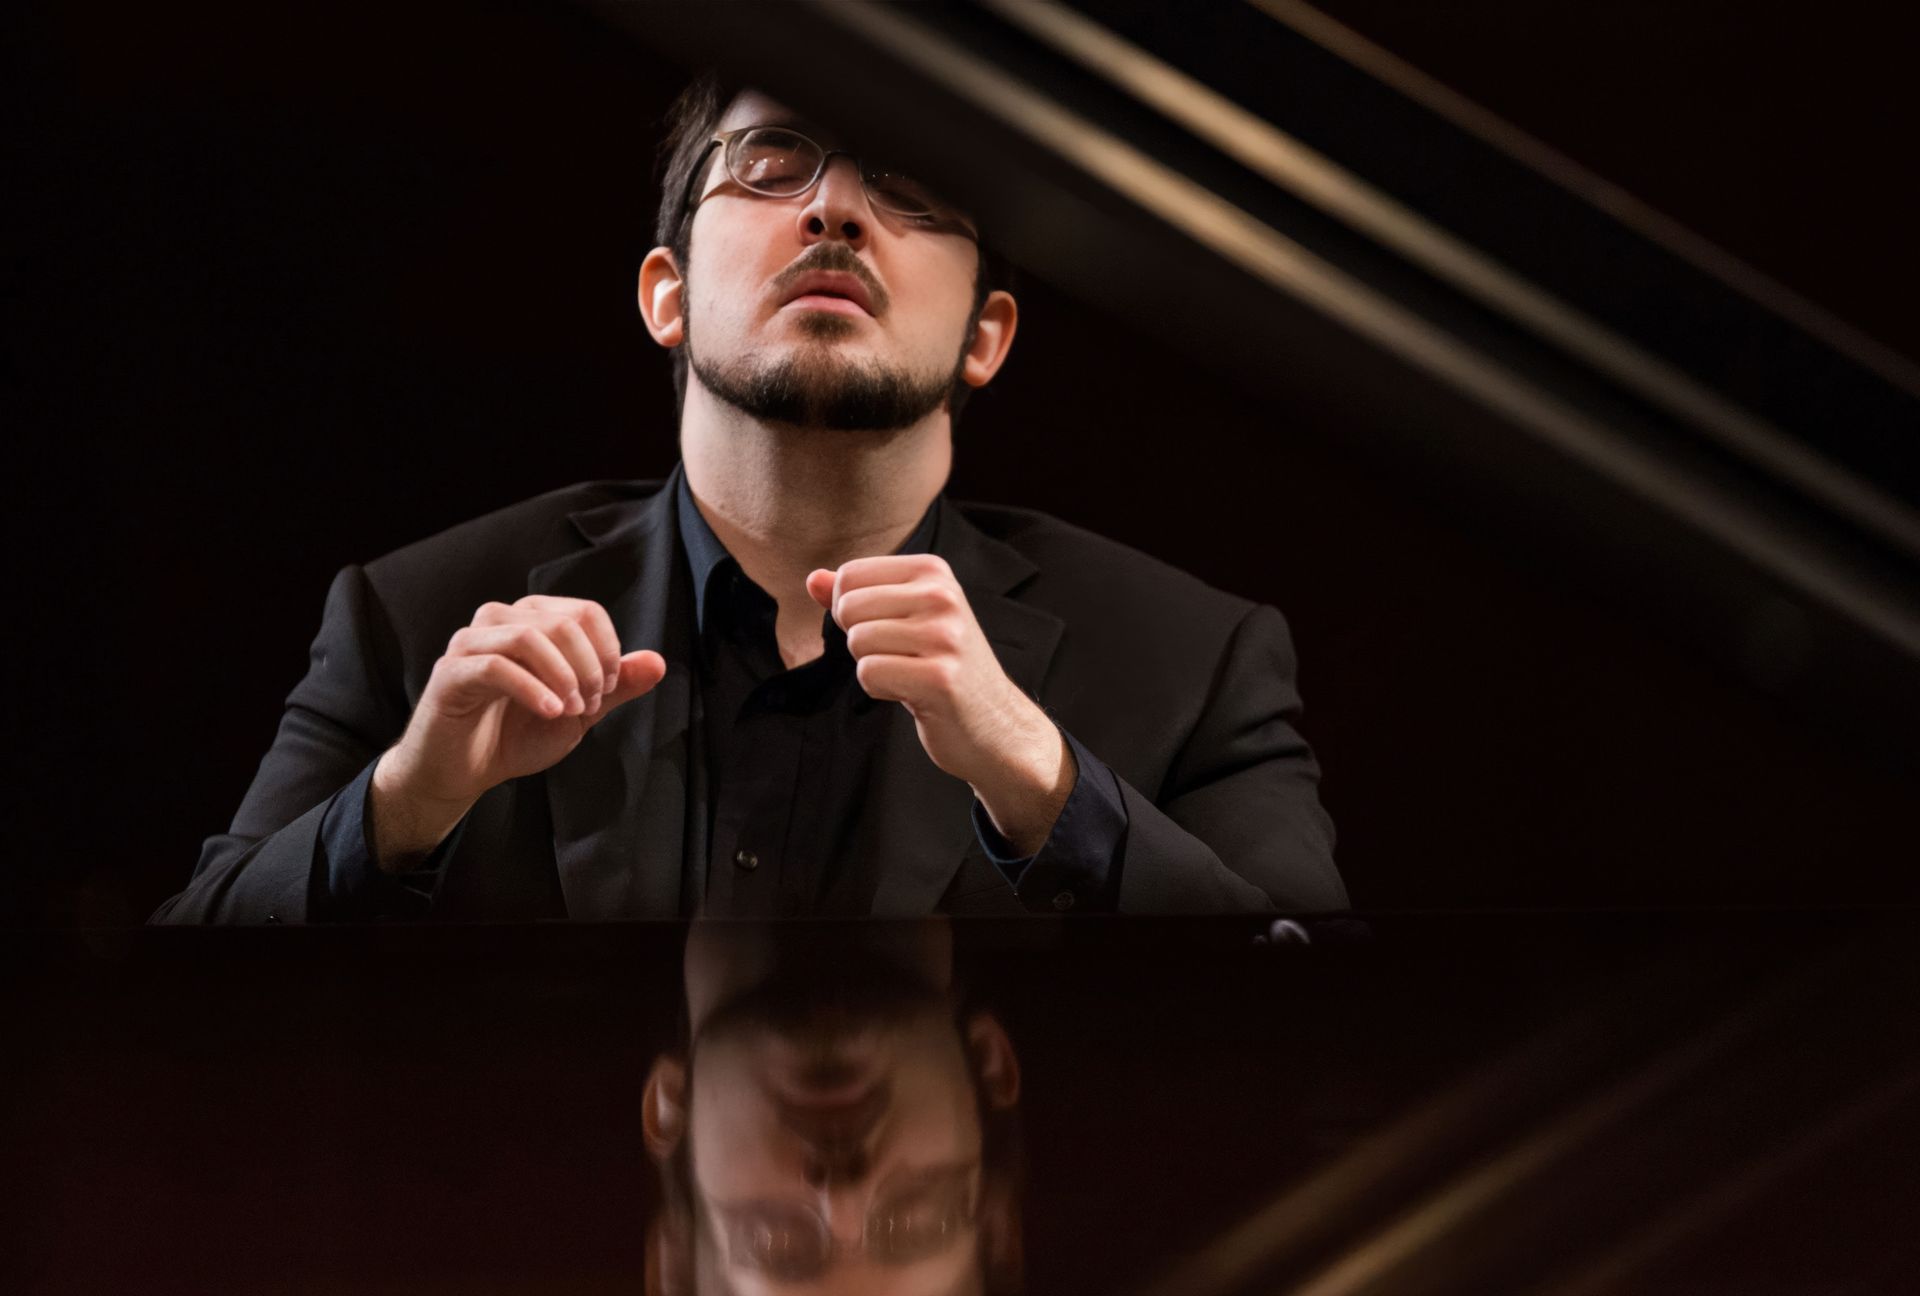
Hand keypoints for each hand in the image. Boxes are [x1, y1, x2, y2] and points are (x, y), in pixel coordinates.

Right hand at [371, 595, 665, 868]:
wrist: (463, 772)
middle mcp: (500, 620)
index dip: (607, 651)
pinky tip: (551, 712)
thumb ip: (616, 686)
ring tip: (572, 711)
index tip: (608, 691)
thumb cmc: (516, 735)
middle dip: (589, 667)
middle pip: (563, 622)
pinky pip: (497, 666)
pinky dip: (533, 689)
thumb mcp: (579, 711)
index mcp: (533, 620)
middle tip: (589, 706)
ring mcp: (471, 642)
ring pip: (530, 635)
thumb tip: (659, 662)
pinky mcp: (451, 672)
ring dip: (563, 676)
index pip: (585, 611)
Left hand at [806, 556, 1072, 854]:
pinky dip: (881, 689)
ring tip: (909, 673)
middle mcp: (942, 596)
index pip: (850, 575)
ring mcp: (944, 636)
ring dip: (873, 667)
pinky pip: (870, 673)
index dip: (850, 609)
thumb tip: (814, 579)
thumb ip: (860, 595)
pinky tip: (912, 691)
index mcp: (933, 571)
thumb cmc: (944, 667)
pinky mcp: (939, 677)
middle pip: (849, 608)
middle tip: (899, 656)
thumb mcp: (905, 618)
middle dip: (860, 640)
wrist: (994, 723)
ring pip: (858, 641)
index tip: (887, 629)